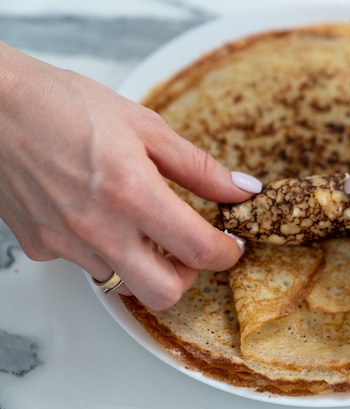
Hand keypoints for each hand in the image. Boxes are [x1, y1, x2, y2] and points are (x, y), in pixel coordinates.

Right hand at [0, 43, 259, 309]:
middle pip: (163, 294)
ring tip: (138, 221)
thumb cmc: (64, 104)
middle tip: (188, 246)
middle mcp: (97, 228)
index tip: (231, 244)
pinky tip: (98, 215)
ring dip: (143, 262)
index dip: (226, 252)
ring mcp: (64, 243)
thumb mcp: (146, 127)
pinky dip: (103, 249)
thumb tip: (241, 190)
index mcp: (131, 192)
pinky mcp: (39, 246)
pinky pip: (85, 263)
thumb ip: (199, 167)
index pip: (198, 249)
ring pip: (122, 282)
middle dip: (188, 276)